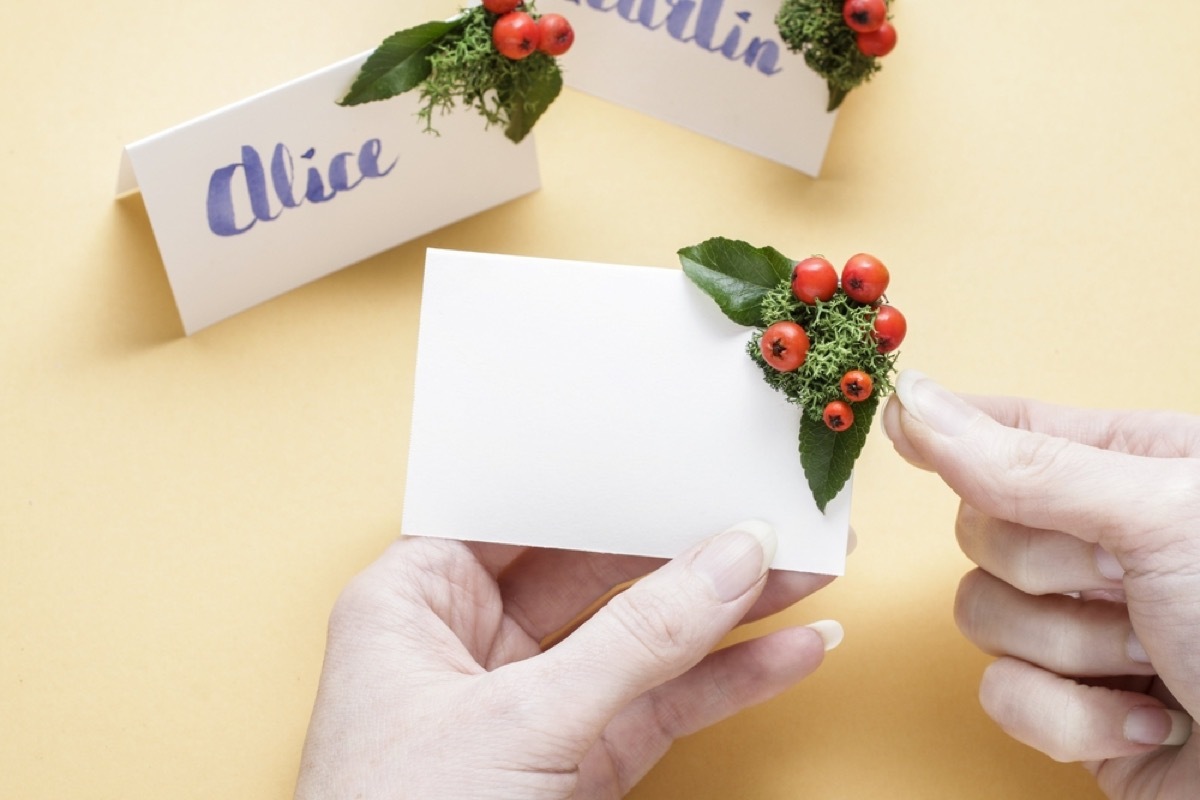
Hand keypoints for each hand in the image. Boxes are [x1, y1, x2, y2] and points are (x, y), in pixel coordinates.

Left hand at [294, 523, 840, 798]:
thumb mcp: (517, 721)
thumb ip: (633, 640)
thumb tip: (728, 560)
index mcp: (414, 598)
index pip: (522, 510)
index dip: (603, 478)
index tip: (679, 450)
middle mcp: (470, 640)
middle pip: (597, 567)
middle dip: (688, 546)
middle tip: (768, 511)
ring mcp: (530, 704)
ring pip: (643, 638)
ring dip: (728, 611)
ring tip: (808, 573)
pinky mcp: (576, 763)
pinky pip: (661, 706)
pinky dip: (727, 682)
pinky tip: (791, 654)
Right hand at [884, 370, 1199, 798]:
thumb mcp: (1160, 517)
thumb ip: (1026, 462)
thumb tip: (917, 402)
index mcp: (1135, 470)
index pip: (1009, 427)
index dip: (954, 431)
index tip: (900, 426)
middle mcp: (1104, 544)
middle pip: (980, 530)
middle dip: (1047, 570)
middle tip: (1126, 582)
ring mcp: (1083, 627)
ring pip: (979, 614)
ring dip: (1068, 650)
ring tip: (1154, 659)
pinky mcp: (1072, 707)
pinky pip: (1000, 694)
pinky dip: (1072, 717)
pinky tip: (1150, 718)